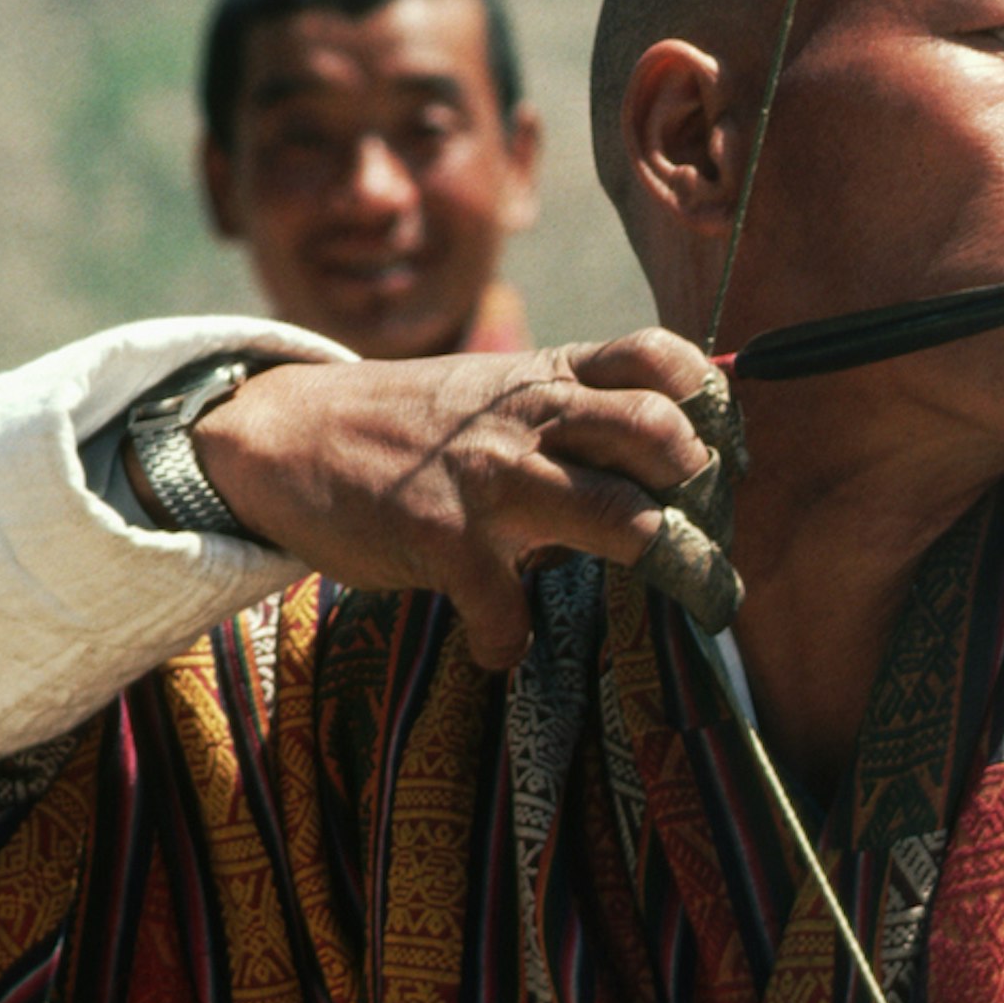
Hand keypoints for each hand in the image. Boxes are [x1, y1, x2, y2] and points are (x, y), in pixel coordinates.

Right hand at [191, 331, 718, 667]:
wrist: (283, 435)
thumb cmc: (408, 427)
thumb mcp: (494, 393)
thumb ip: (570, 411)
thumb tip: (665, 459)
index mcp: (546, 379)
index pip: (657, 360)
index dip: (708, 406)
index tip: (720, 455)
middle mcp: (527, 420)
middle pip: (659, 431)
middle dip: (699, 486)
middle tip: (696, 531)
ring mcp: (489, 479)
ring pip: (622, 518)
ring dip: (657, 566)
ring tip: (651, 591)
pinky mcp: (442, 538)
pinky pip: (510, 610)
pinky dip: (506, 641)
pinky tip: (495, 642)